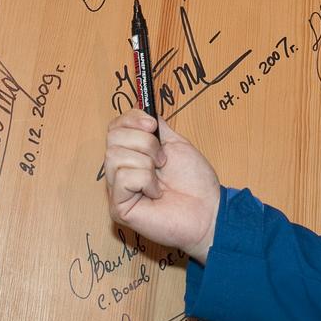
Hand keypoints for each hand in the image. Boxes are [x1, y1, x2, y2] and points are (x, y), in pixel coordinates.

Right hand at [105, 111, 219, 262]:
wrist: (207, 210)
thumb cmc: (195, 181)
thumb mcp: (176, 144)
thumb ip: (157, 128)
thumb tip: (143, 110)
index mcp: (132, 155)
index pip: (114, 127)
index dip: (131, 119)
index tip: (151, 124)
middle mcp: (120, 171)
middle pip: (112, 137)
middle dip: (144, 142)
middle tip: (163, 160)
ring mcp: (117, 190)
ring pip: (115, 155)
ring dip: (147, 163)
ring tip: (160, 180)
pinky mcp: (118, 208)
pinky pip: (122, 176)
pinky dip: (145, 181)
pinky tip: (156, 194)